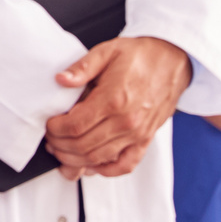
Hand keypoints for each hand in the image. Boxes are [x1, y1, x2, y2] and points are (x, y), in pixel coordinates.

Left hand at [45, 36, 191, 178]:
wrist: (172, 61)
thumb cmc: (139, 56)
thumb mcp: (106, 51)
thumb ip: (82, 67)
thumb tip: (61, 79)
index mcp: (113, 99)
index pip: (76, 125)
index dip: (56, 130)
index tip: (48, 125)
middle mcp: (126, 121)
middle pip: (83, 146)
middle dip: (60, 146)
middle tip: (50, 139)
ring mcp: (137, 134)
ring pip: (99, 158)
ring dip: (76, 160)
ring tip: (62, 151)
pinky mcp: (146, 140)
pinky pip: (125, 165)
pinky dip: (105, 170)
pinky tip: (90, 165)